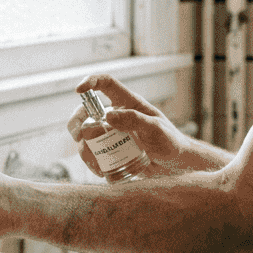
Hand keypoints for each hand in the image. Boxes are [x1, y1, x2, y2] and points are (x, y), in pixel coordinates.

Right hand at [69, 74, 191, 176]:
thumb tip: (107, 116)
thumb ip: (134, 120)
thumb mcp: (155, 129)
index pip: (106, 84)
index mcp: (128, 103)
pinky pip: (93, 153)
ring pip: (86, 135)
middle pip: (86, 112)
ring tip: (95, 163)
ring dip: (84, 148)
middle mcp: (116, 115)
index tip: (79, 89)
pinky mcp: (110, 150)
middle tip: (80, 138)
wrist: (175, 164)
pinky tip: (100, 171)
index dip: (91, 81)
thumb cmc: (170, 141)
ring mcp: (111, 133)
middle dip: (76, 123)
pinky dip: (91, 162)